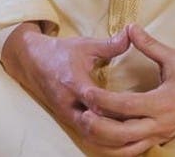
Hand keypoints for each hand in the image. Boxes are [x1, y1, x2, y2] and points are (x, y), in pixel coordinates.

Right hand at [0, 23, 135, 151]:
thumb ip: (109, 44)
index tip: (139, 107)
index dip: (117, 107)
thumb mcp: (85, 45)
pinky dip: (103, 140)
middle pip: (96, 125)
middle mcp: (69, 103)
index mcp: (74, 83)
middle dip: (118, 127)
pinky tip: (121, 140)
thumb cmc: (60, 52)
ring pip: (91, 135)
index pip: (97, 101)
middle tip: (142, 126)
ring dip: (112, 138)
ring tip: (135, 136)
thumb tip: (132, 33)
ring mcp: (66, 115)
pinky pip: (87, 136)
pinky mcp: (67, 121)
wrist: (32, 61)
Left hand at [77, 24, 174, 150]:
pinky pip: (134, 151)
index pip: (126, 105)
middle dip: (99, 126)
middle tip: (81, 113)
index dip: (104, 100)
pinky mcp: (159, 141)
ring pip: (127, 148)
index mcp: (162, 103)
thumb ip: (149, 45)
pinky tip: (102, 140)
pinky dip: (116, 149)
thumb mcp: (173, 58)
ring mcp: (159, 136)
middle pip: (123, 133)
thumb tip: (130, 26)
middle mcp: (159, 124)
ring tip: (87, 127)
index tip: (86, 91)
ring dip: (105, 141)